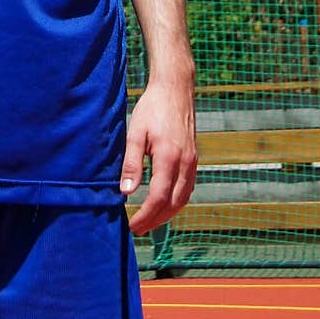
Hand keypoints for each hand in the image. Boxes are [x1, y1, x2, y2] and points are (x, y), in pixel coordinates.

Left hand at [120, 74, 197, 235]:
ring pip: (184, 198)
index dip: (146, 215)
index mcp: (169, 157)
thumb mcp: (135, 133)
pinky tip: (164, 203)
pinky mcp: (194, 158)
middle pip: (173, 203)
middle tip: (139, 229)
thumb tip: (125, 192)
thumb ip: (131, 163)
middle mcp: (185, 163)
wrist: (175, 89)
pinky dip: (176, 201)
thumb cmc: (152, 108)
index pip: (158, 196)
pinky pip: (188, 188)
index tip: (132, 226)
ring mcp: (193, 161)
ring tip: (150, 221)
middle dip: (156, 220)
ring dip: (167, 214)